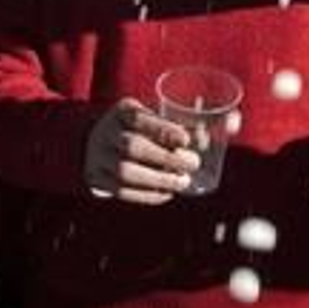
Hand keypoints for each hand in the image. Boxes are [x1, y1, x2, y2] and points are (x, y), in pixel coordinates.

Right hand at [82, 98, 200, 204]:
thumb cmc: (138, 130)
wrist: (96, 143)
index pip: (139, 118)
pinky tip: (167, 193)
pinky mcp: (96, 179)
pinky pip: (121, 192)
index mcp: (121, 111)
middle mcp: (105, 133)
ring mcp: (98, 157)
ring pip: (125, 172)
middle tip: (193, 164)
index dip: (163, 129)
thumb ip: (179, 125)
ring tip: (183, 182)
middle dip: (166, 158)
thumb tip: (212, 135)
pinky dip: (147, 195)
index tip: (186, 140)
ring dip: (158, 180)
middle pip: (132, 146)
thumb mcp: (152, 118)